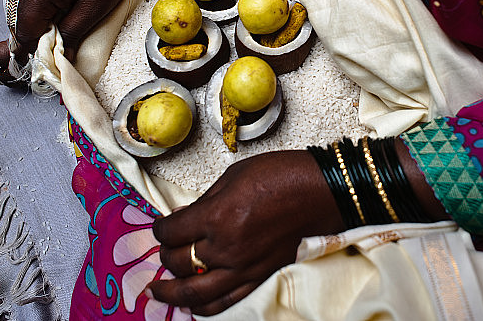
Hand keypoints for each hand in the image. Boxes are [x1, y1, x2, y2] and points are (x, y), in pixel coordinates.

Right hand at [0, 0, 154, 84]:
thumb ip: (71, 35)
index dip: (32, 53)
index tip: (39, 67)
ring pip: (31, 13)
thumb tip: (62, 56)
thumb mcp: (91, 10)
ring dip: (43, 29)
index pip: (24, 33)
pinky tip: (61, 22)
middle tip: (49, 56)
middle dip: (36, 42)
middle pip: (24, 23)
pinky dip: (47, 15)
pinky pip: (39, 2)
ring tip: (58, 41)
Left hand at [148, 150, 344, 315]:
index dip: (159, 228)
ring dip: (172, 293)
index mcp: (217, 216)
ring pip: (195, 292)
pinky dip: (204, 307)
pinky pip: (225, 303)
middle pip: (178, 262)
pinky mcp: (260, 278)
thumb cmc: (285, 176)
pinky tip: (193, 305)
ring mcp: (244, 268)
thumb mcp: (235, 175)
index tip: (161, 226)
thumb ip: (207, 200)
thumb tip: (186, 217)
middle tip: (164, 248)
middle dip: (165, 255)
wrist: (324, 192)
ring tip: (158, 291)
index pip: (171, 232)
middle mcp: (226, 247)